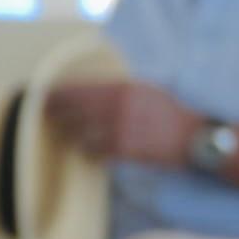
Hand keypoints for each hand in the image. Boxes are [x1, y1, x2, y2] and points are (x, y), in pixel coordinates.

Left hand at [47, 78, 198, 170]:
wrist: (193, 137)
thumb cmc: (170, 112)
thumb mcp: (146, 89)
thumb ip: (119, 89)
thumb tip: (90, 89)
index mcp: (123, 88)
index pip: (79, 89)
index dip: (58, 94)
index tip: (45, 96)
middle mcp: (119, 106)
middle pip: (73, 110)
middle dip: (57, 113)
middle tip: (48, 115)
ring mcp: (120, 129)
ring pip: (79, 133)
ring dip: (71, 134)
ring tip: (66, 133)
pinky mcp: (124, 150)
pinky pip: (93, 151)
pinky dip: (88, 150)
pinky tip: (87, 149)